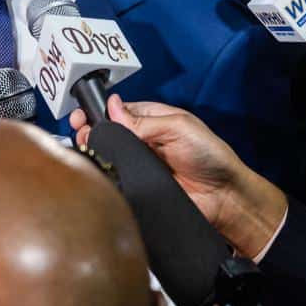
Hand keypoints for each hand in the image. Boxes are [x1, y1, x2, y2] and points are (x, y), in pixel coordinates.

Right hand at [66, 95, 286, 258]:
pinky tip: (97, 172)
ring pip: (107, 156)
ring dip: (93, 152)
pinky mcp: (138, 186)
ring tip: (86, 150)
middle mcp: (142, 141)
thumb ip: (143, 120)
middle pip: (106, 133)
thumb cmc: (210, 157)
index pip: (116, 111)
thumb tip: (112, 107)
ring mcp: (138, 164)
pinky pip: (115, 179)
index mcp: (152, 120)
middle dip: (89, 131)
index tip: (82, 116)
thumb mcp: (179, 127)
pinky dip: (104, 175)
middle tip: (82, 134)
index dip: (98, 112)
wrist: (223, 197)